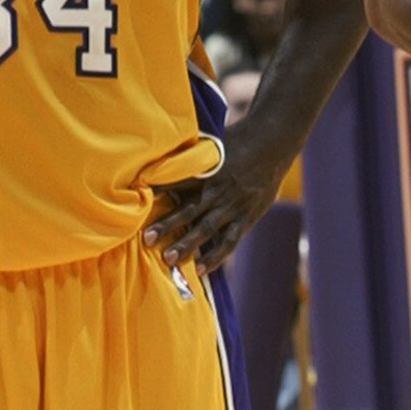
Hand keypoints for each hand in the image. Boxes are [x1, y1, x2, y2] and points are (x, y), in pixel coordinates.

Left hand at [145, 135, 285, 276]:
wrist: (272, 143)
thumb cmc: (239, 140)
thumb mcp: (212, 143)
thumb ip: (191, 156)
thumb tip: (164, 153)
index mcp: (206, 171)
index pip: (176, 182)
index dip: (157, 192)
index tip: (137, 200)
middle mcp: (216, 191)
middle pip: (188, 210)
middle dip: (167, 225)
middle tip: (147, 239)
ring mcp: (232, 206)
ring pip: (206, 229)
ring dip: (187, 244)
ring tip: (168, 259)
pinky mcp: (245, 217)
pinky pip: (229, 241)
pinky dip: (215, 256)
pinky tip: (200, 269)